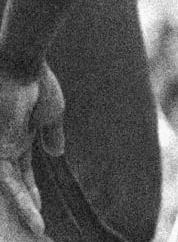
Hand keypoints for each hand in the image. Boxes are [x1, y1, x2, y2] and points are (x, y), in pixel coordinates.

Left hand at [0, 63, 63, 237]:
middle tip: (36, 224)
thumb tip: (57, 153)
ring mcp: (1, 149)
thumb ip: (52, 134)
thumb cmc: (37, 83)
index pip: (22, 171)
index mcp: (18, 137)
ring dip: (24, 208)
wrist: (21, 66)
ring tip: (37, 226)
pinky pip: (10, 181)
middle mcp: (6, 146)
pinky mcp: (0, 151)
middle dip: (25, 203)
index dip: (30, 189)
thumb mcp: (52, 113)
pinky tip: (34, 212)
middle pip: (14, 183)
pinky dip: (23, 198)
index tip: (39, 208)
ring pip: (11, 186)